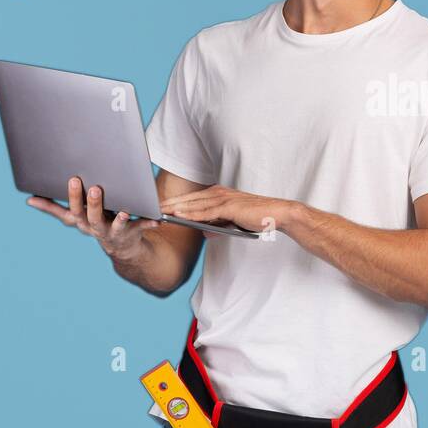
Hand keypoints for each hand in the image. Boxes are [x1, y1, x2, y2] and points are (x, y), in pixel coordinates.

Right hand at [27, 176, 159, 260]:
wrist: (123, 248)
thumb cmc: (98, 222)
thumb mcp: (76, 216)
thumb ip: (55, 207)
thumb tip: (28, 199)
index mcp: (81, 221)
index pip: (65, 213)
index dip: (50, 206)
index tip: (37, 196)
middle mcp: (95, 228)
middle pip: (88, 216)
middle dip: (84, 201)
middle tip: (83, 184)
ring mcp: (114, 231)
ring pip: (113, 225)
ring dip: (116, 217)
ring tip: (121, 210)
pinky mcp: (133, 232)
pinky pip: (142, 227)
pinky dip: (149, 223)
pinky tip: (157, 220)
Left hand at [160, 185, 292, 235]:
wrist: (277, 215)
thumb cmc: (257, 218)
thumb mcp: (232, 223)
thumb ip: (217, 226)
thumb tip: (204, 234)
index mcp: (219, 194)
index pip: (192, 198)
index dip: (175, 202)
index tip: (159, 207)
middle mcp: (219, 193)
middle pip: (189, 199)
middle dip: (169, 203)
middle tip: (150, 208)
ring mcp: (224, 198)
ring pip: (194, 204)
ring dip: (176, 208)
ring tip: (159, 212)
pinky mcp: (229, 206)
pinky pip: (206, 211)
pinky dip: (191, 213)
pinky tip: (178, 216)